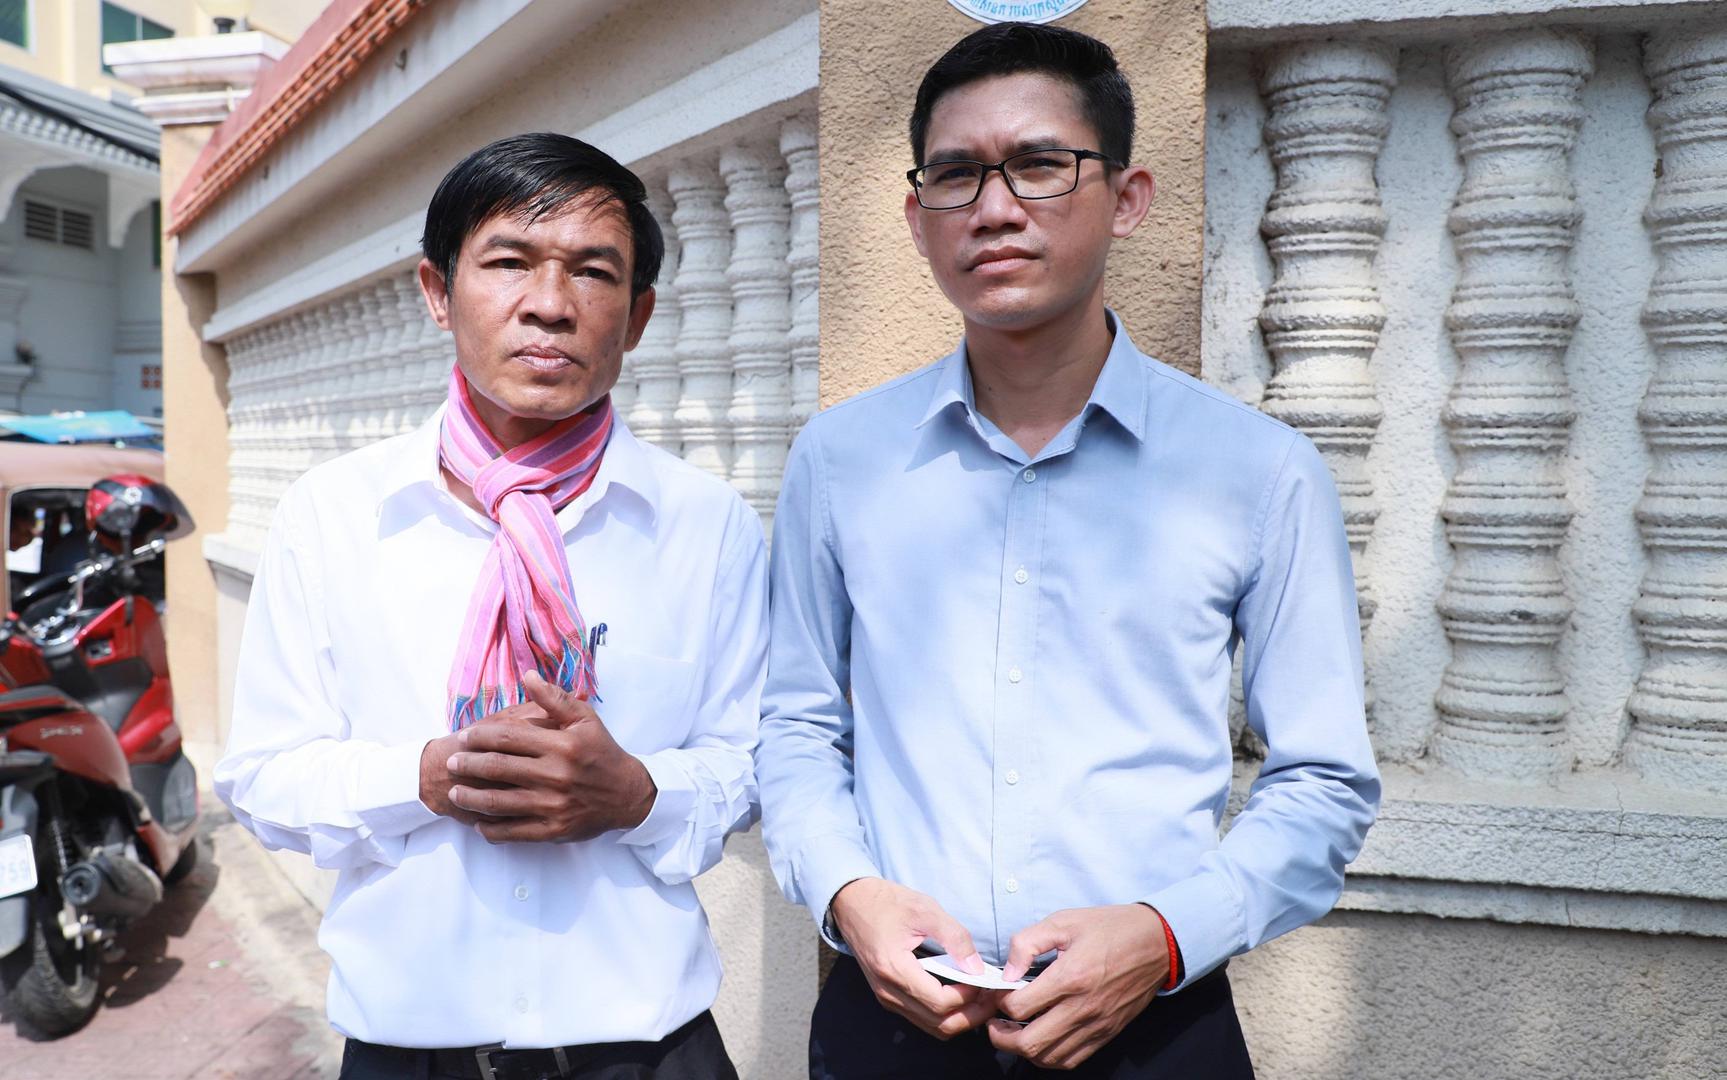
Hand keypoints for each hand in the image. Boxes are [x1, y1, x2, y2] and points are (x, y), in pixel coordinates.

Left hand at [444, 670, 656, 842]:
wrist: (628, 794)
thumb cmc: (603, 752)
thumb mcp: (585, 719)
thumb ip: (554, 699)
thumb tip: (528, 676)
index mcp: (561, 745)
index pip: (509, 737)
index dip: (481, 736)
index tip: (464, 736)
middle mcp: (556, 775)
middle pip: (498, 768)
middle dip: (468, 765)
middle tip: (451, 763)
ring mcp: (553, 805)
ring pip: (500, 802)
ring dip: (471, 798)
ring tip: (455, 792)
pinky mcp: (554, 830)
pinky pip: (514, 832)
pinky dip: (492, 829)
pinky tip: (479, 822)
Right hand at [830, 877, 995, 1039]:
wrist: (851, 902)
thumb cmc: (887, 902)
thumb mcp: (925, 909)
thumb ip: (954, 937)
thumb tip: (977, 967)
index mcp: (895, 969)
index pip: (941, 1002)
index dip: (969, 996)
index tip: (987, 980)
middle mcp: (888, 992)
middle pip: (939, 1023)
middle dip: (972, 1015)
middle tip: (993, 997)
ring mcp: (887, 997)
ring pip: (932, 1026)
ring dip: (960, 1017)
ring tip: (981, 998)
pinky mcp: (889, 996)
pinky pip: (922, 1017)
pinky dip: (945, 1013)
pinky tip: (961, 996)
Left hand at [987, 904, 1170, 1069]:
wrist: (1157, 942)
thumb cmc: (1110, 928)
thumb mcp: (1064, 921)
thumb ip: (1028, 942)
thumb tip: (1007, 970)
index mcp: (1070, 977)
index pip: (1020, 1007)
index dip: (1000, 1002)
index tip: (998, 992)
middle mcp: (1083, 1007)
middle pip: (1030, 1043)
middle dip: (1001, 1037)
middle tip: (995, 1023)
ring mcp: (1096, 1025)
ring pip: (1049, 1057)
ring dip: (1023, 1050)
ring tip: (1014, 1032)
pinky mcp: (1106, 1033)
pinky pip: (1071, 1059)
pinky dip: (1049, 1057)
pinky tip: (1041, 1040)